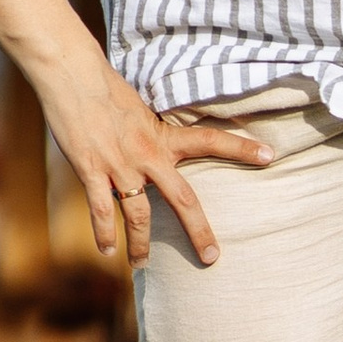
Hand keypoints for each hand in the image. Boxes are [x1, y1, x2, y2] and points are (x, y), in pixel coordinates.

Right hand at [0, 0, 272, 266]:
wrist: (72, 76)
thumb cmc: (106, 88)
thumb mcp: (141, 109)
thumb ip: (154, 133)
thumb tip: (164, 147)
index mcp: (164, 135)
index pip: (210, 140)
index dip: (241, 149)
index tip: (270, 156)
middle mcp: (147, 154)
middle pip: (182, 199)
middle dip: (198, 231)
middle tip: (212, 257)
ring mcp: (119, 165)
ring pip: (138, 215)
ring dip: (140, 244)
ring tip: (142, 265)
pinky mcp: (91, 171)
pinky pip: (101, 210)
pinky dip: (103, 233)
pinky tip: (106, 251)